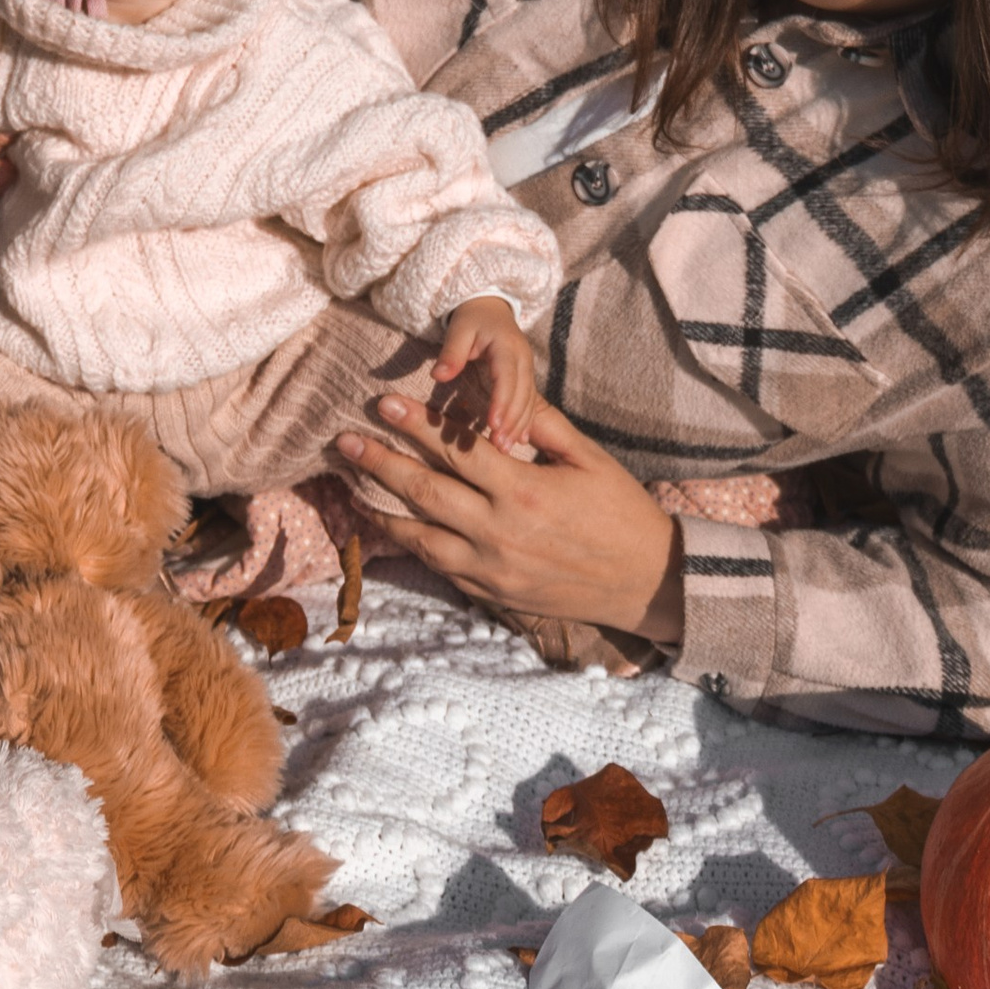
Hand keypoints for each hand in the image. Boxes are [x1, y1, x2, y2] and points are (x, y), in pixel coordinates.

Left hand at [336, 386, 683, 648]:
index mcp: (524, 491)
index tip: (382, 403)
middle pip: (425, 492)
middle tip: (344, 441)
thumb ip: (540, 424)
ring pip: (421, 538)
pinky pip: (441, 567)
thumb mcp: (588, 459)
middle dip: (379, 463)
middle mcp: (500, 532)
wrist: (646, 582)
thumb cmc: (621, 512)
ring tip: (351, 487)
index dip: (415, 424)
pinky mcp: (492, 594)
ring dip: (382, 510)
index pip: (456, 450)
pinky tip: (391, 527)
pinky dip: (411, 546)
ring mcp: (492, 569)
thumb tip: (501, 393)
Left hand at [432, 295, 539, 451]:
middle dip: (512, 421)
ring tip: (506, 449)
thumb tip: (438, 375)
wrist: (489, 308)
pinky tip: (520, 441)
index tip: (493, 424)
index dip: (502, 401)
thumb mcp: (458, 329)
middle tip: (500, 445)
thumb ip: (451, 352)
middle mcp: (523, 360)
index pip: (507, 377)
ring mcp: (527, 370)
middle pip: (522, 394)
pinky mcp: (525, 379)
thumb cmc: (471, 319)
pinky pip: (529, 403)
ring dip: (519, 426)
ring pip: (528, 402)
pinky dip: (525, 422)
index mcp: (507, 346)